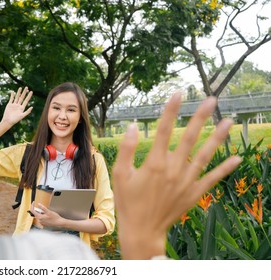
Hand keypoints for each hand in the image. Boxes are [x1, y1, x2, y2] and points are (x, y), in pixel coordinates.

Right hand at [2, 87, 32, 125]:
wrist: (8, 121)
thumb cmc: (15, 120)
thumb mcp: (22, 116)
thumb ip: (27, 112)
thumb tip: (32, 107)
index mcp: (22, 108)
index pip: (26, 100)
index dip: (29, 96)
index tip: (31, 92)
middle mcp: (18, 105)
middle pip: (22, 97)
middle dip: (24, 92)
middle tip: (26, 87)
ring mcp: (14, 105)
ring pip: (17, 97)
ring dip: (19, 92)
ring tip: (20, 88)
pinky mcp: (9, 105)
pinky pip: (11, 99)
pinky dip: (12, 95)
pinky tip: (13, 92)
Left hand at [30, 203, 63, 228]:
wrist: (59, 223)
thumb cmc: (55, 217)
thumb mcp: (49, 211)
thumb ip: (43, 208)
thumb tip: (38, 204)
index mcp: (39, 217)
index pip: (32, 211)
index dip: (32, 206)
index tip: (33, 202)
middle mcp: (39, 221)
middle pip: (36, 213)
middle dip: (38, 210)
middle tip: (43, 208)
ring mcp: (41, 223)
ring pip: (39, 216)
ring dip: (41, 213)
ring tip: (47, 212)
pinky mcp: (43, 224)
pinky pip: (41, 219)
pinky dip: (43, 216)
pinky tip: (47, 216)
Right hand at [112, 93, 241, 258]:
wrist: (142, 229)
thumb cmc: (128, 201)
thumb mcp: (120, 174)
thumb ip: (126, 149)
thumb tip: (132, 126)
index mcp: (154, 163)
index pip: (164, 129)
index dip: (171, 110)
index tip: (178, 93)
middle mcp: (173, 169)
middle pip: (189, 137)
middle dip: (201, 117)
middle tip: (211, 99)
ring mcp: (186, 181)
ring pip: (204, 154)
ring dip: (217, 137)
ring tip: (228, 120)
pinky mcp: (194, 193)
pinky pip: (212, 178)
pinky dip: (225, 168)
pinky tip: (237, 158)